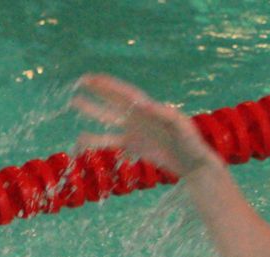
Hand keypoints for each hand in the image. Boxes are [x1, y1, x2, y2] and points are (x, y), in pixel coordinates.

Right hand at [71, 74, 219, 176]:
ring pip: (108, 123)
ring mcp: (136, 132)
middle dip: (96, 94)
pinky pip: (113, 143)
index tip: (91, 78)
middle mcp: (139, 117)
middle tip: (77, 85)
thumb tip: (145, 105)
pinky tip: (83, 143)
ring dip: (92, 117)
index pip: (125, 94)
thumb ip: (164, 114)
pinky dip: (99, 142)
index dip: (108, 86)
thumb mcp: (180, 126)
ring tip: (74, 109)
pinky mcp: (136, 147)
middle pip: (113, 103)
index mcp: (149, 109)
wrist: (195, 164)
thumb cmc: (192, 142)